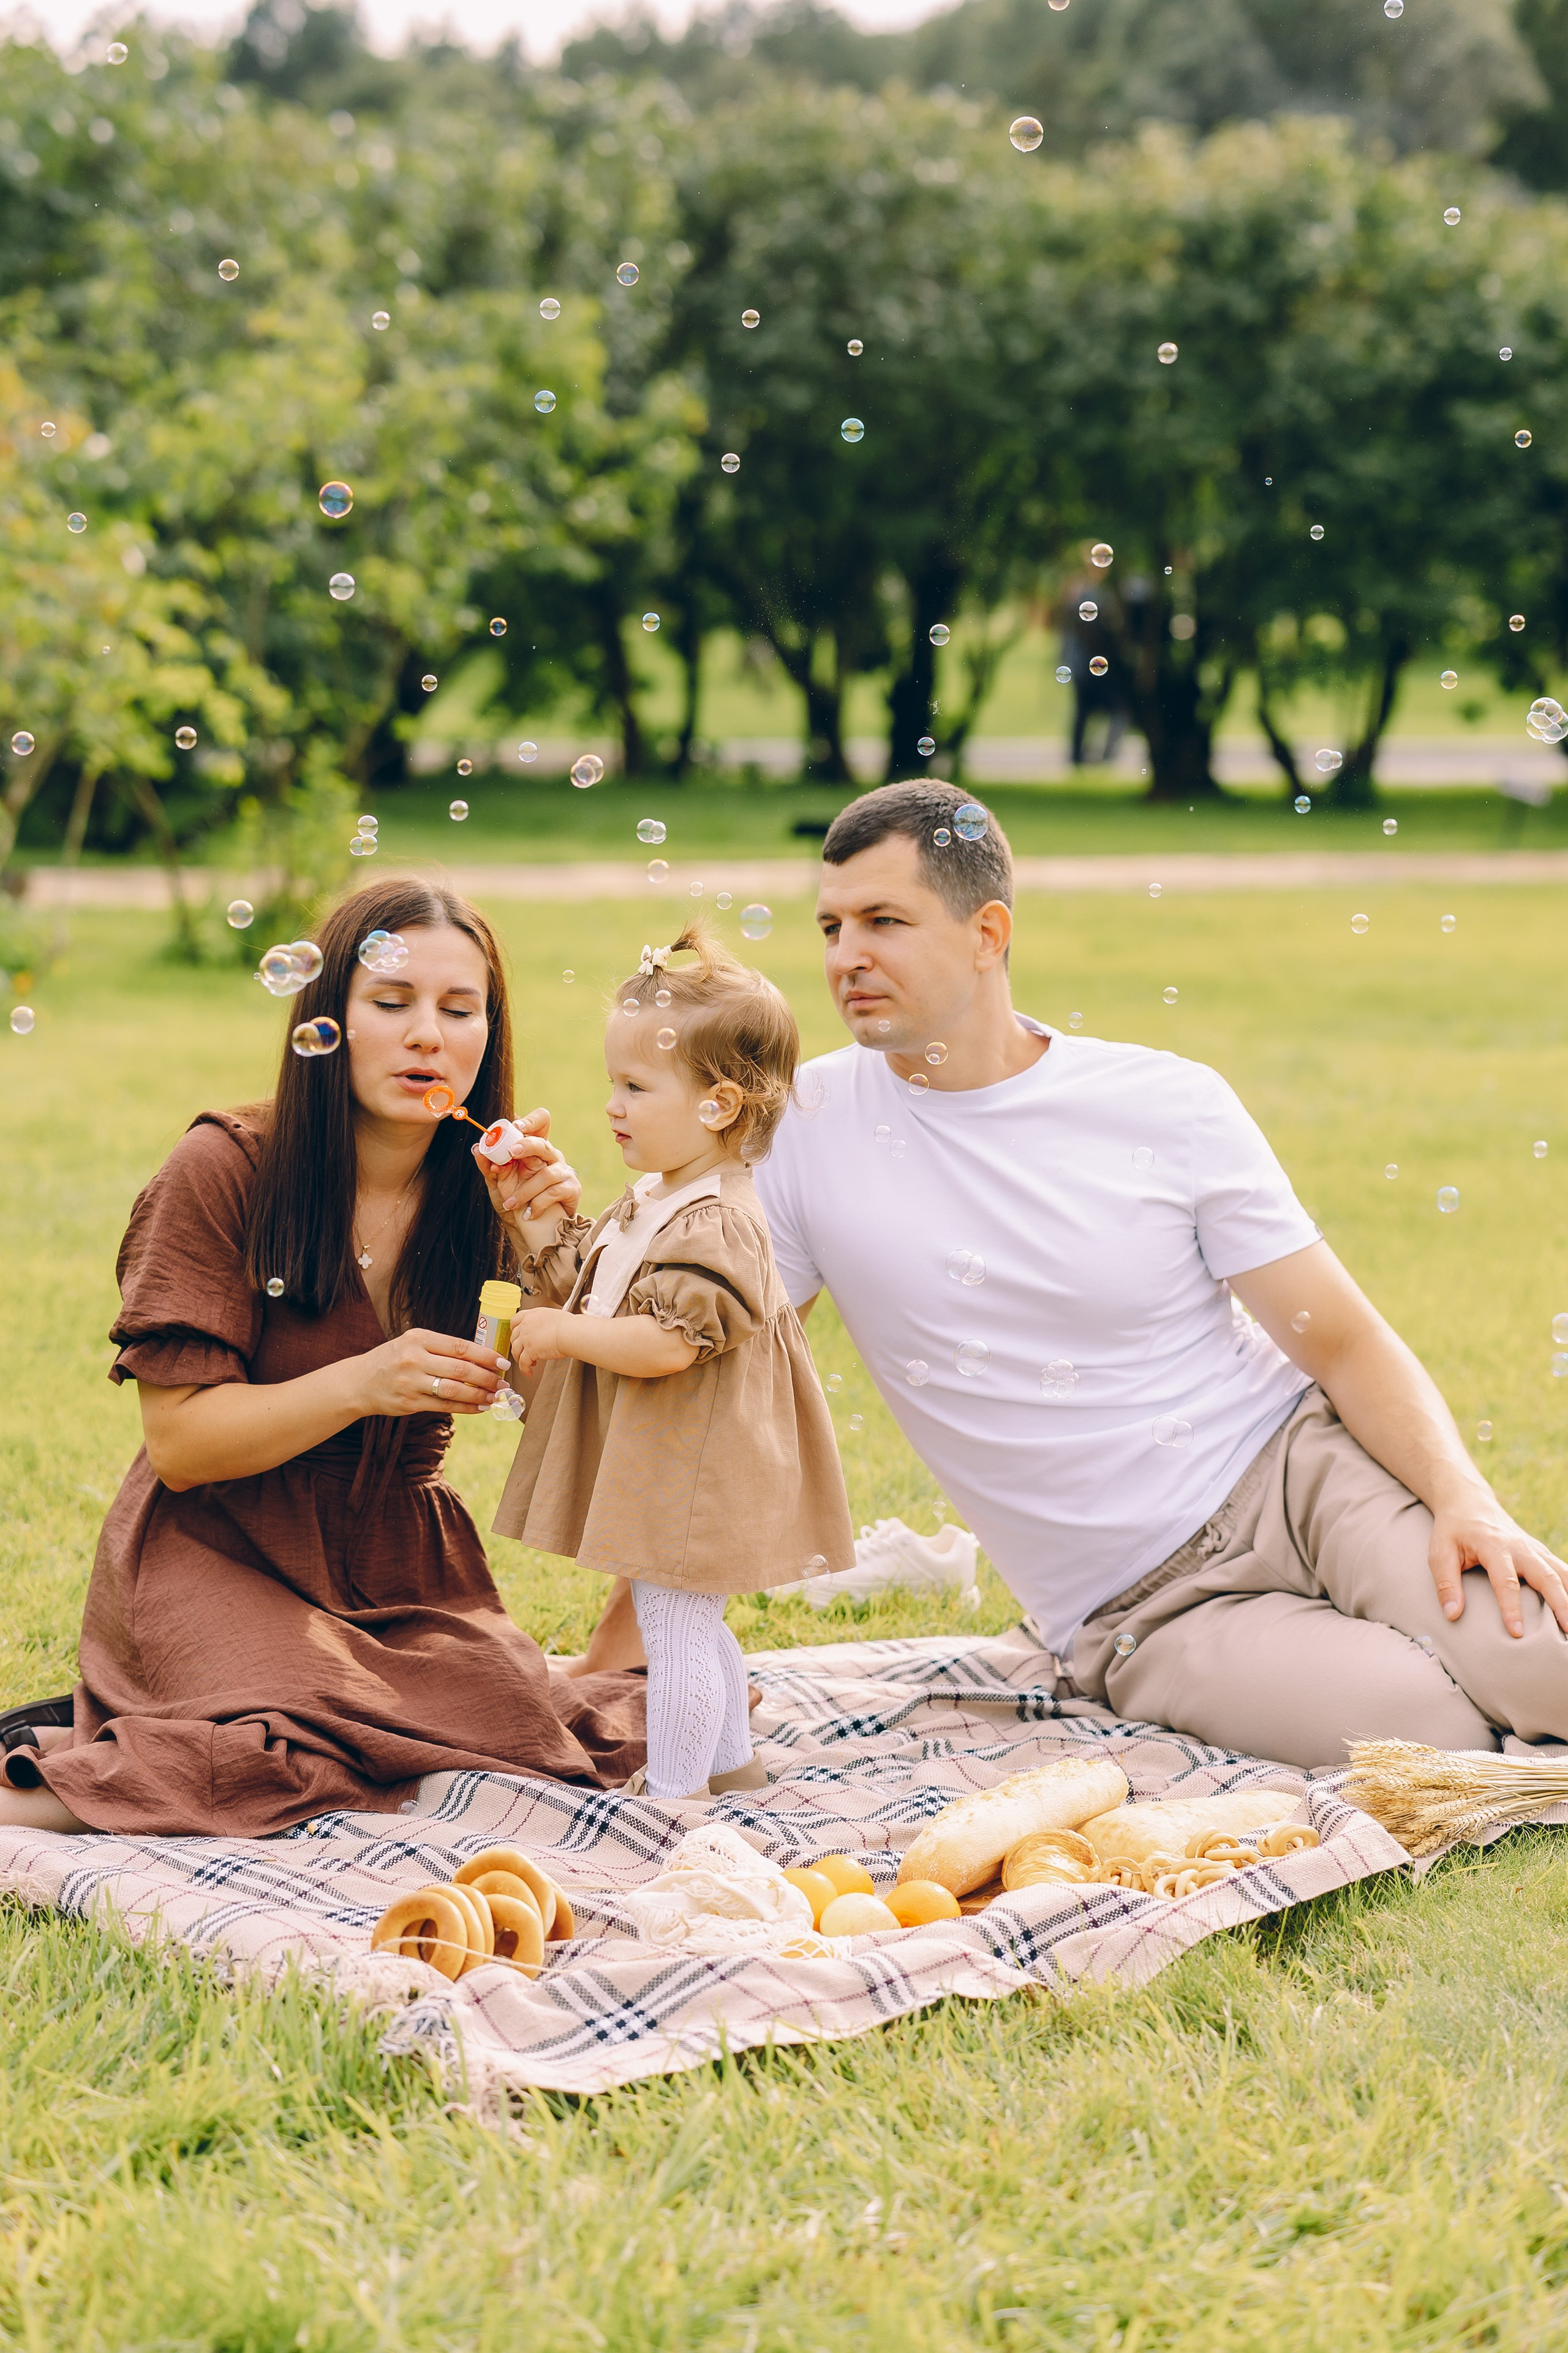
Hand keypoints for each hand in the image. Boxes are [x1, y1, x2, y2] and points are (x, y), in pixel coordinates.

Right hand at [352, 1328, 508, 1417]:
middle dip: (486, 1377)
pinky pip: (444, 1406)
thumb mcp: (412, 1343)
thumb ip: (441, 1348)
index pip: (459, 1347)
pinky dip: (465, 1408)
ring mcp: (411, 1382)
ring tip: (495, 1397)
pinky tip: (479, 1407)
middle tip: (503, 1383)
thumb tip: (481, 1357)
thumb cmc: (393, 1359)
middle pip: (460, 1369)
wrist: (359, 1382)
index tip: (502, 1362)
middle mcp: (414, 1359)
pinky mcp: (409, 1403)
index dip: (485, 1356)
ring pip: (454, 1390)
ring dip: (479, 1395)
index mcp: (418, 1338)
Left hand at [472, 1108, 580, 1239]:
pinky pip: (555, 1192)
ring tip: (510, 1203)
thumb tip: (476, 1148)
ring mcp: (563, 1172)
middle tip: (512, 1152)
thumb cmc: (514, 1201)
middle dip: (527, 1146)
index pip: (540, 1123)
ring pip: (547, 1174)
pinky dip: (537, 1204)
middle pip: (543, 1143)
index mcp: (533, 1149)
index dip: (531, 1121)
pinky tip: (528, 1213)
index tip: (515, 1126)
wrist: (527, 1229)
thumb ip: (489, 1167)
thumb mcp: (497, 1184)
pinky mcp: (572, 1189)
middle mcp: (550, 1156)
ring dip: (524, 1191)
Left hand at [510, 1308, 572, 1379]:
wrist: (570, 1332)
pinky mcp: (529, 1351)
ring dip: (519, 1358)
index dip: (515, 1329)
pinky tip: (528, 1372)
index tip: (517, 1335)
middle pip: (514, 1337)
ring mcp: (526, 1338)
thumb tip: (548, 1328)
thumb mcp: (553, 1316)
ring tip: (527, 1363)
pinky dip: (525, 1369)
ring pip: (515, 1350)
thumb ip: (544, 1322)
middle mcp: (526, 1325)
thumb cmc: (569, 1325)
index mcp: (532, 1315)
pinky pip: (523, 1363)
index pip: (515, 1320)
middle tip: (523, 1351)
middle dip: (518, 1345)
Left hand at [1429, 1491, 1567, 1636]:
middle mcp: (1519, 1547)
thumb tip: (1452, 1615)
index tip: (1516, 1633)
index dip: (1511, 1608)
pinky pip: (1562, 1569)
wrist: (1469, 1501)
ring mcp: (1533, 1548)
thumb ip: (1445, 1583)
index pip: (1506, 1581)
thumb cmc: (1452, 1530)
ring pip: (1561, 1572)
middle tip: (1567, 1631)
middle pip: (1546, 1576)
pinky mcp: (1539, 1552)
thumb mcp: (1439, 1552)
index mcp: (1493, 1546)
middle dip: (1560, 1604)